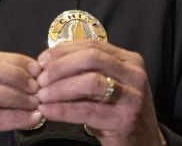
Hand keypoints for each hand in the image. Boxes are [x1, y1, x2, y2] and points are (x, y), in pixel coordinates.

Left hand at [36, 40, 164, 145]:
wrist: (142, 142)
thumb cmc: (115, 112)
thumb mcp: (106, 86)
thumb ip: (85, 71)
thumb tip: (47, 63)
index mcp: (129, 60)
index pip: (92, 45)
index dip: (63, 51)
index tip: (41, 61)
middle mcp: (134, 74)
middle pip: (91, 58)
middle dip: (60, 67)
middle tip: (40, 79)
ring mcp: (132, 97)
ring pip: (91, 81)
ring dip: (60, 87)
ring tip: (42, 96)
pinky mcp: (125, 120)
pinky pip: (88, 110)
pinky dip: (63, 109)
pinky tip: (48, 110)